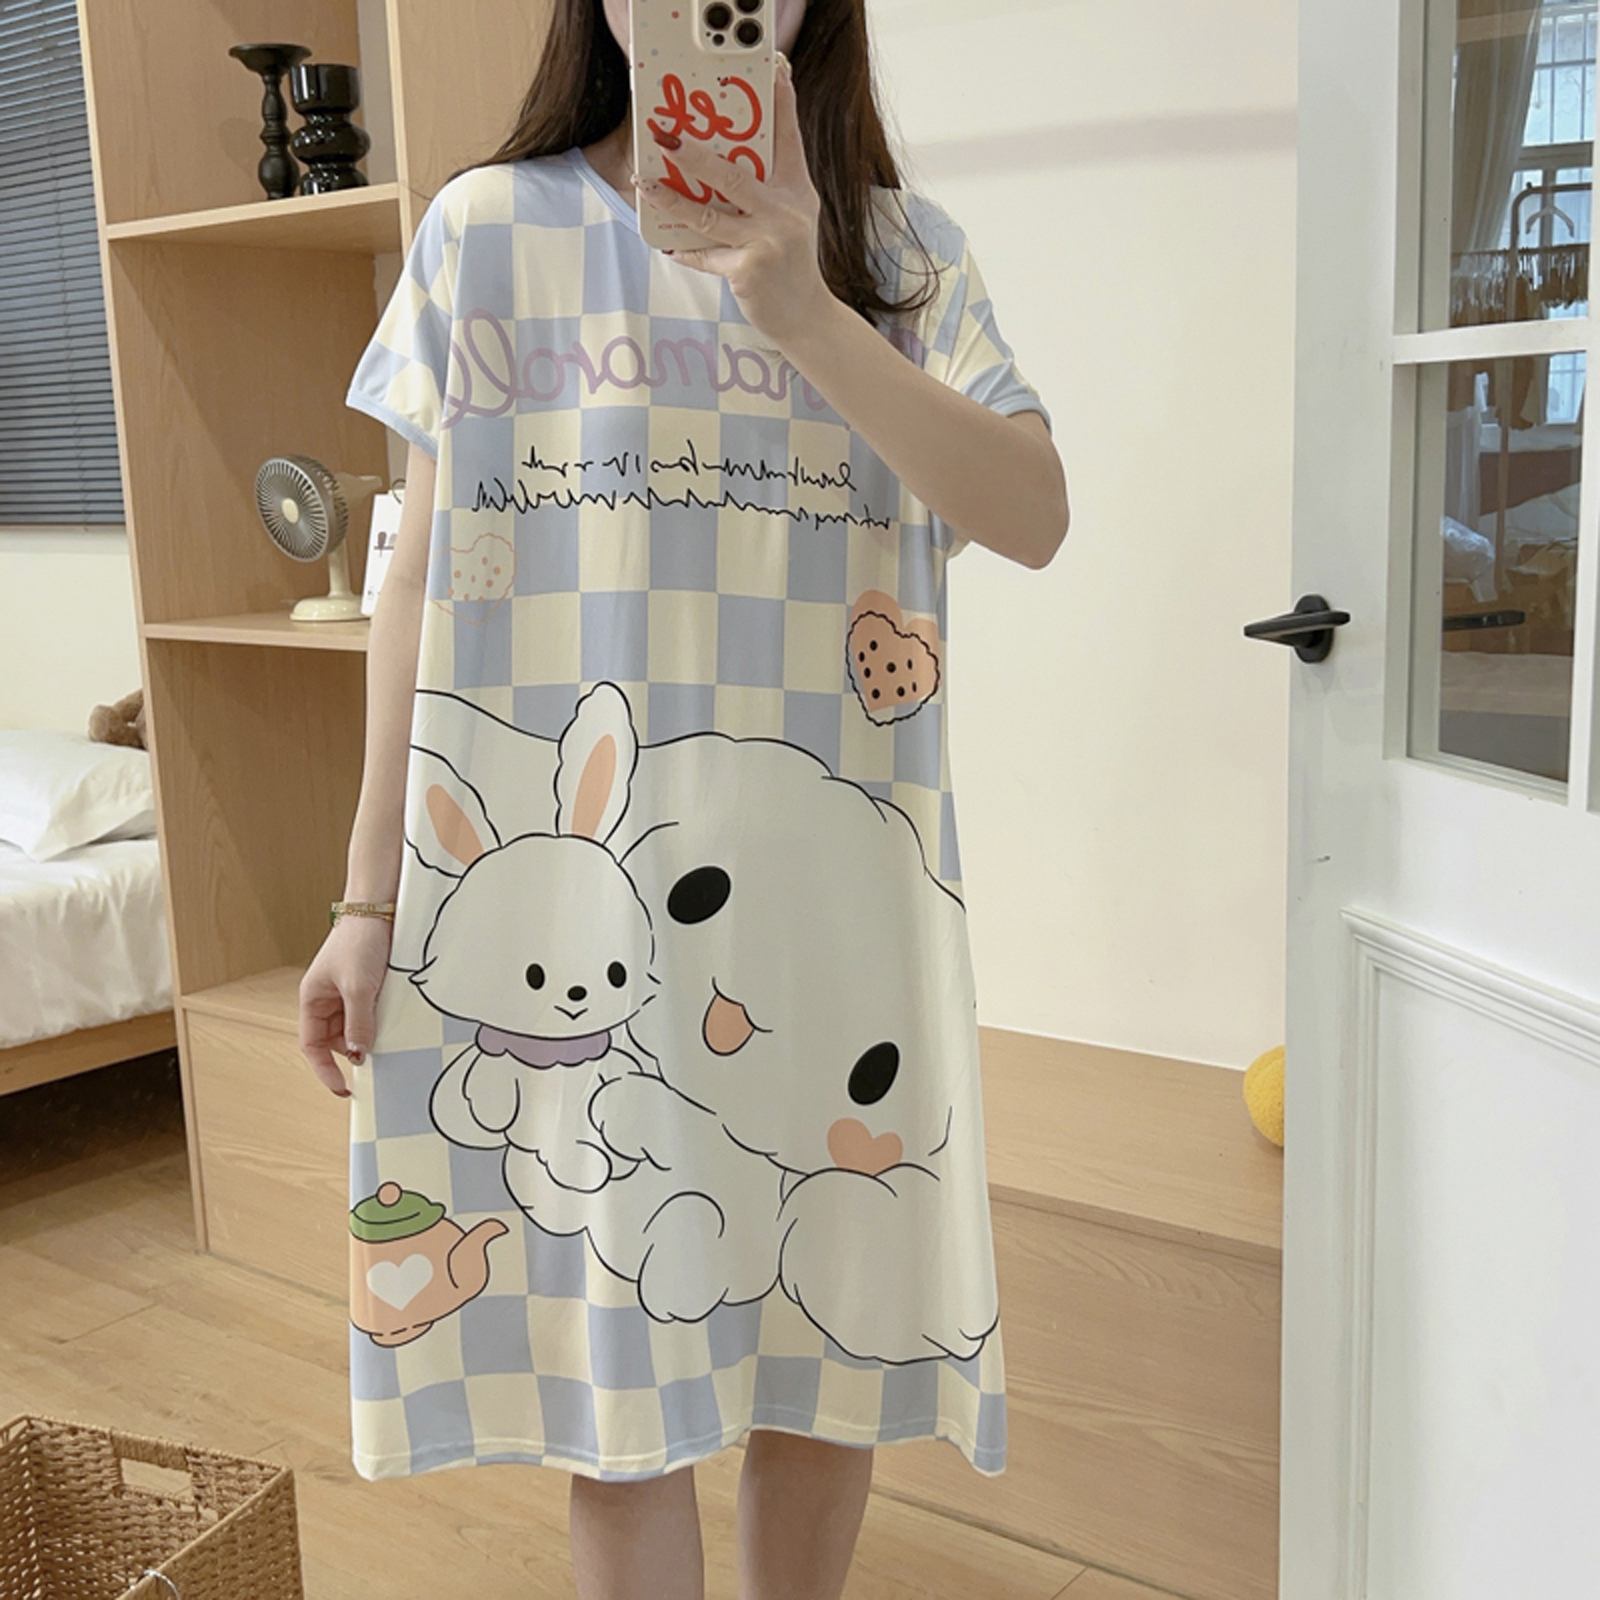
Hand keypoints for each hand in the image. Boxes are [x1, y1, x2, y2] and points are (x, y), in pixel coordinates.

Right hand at [298, 915, 392, 1096]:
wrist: (380, 909)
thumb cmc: (359, 941)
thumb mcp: (359, 987)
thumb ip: (358, 1023)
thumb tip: (359, 1055)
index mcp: (313, 999)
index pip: (312, 1045)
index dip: (325, 1070)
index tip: (342, 1089)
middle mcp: (327, 998)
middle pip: (336, 1040)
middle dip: (353, 1051)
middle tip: (375, 1063)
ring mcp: (348, 992)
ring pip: (355, 1027)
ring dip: (369, 1034)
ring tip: (386, 1035)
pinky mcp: (368, 985)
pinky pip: (371, 1013)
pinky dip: (381, 1020)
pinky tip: (393, 1020)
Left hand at [633, 54, 833, 347]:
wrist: (805, 317)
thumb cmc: (790, 263)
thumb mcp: (791, 218)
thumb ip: (766, 190)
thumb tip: (716, 162)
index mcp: (797, 192)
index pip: (789, 140)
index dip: (782, 105)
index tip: (775, 71)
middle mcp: (784, 212)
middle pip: (733, 175)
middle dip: (694, 155)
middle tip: (664, 136)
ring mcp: (766, 242)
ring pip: (708, 215)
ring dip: (670, 198)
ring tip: (644, 184)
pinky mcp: (748, 270)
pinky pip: (705, 254)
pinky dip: (685, 250)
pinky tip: (666, 243)